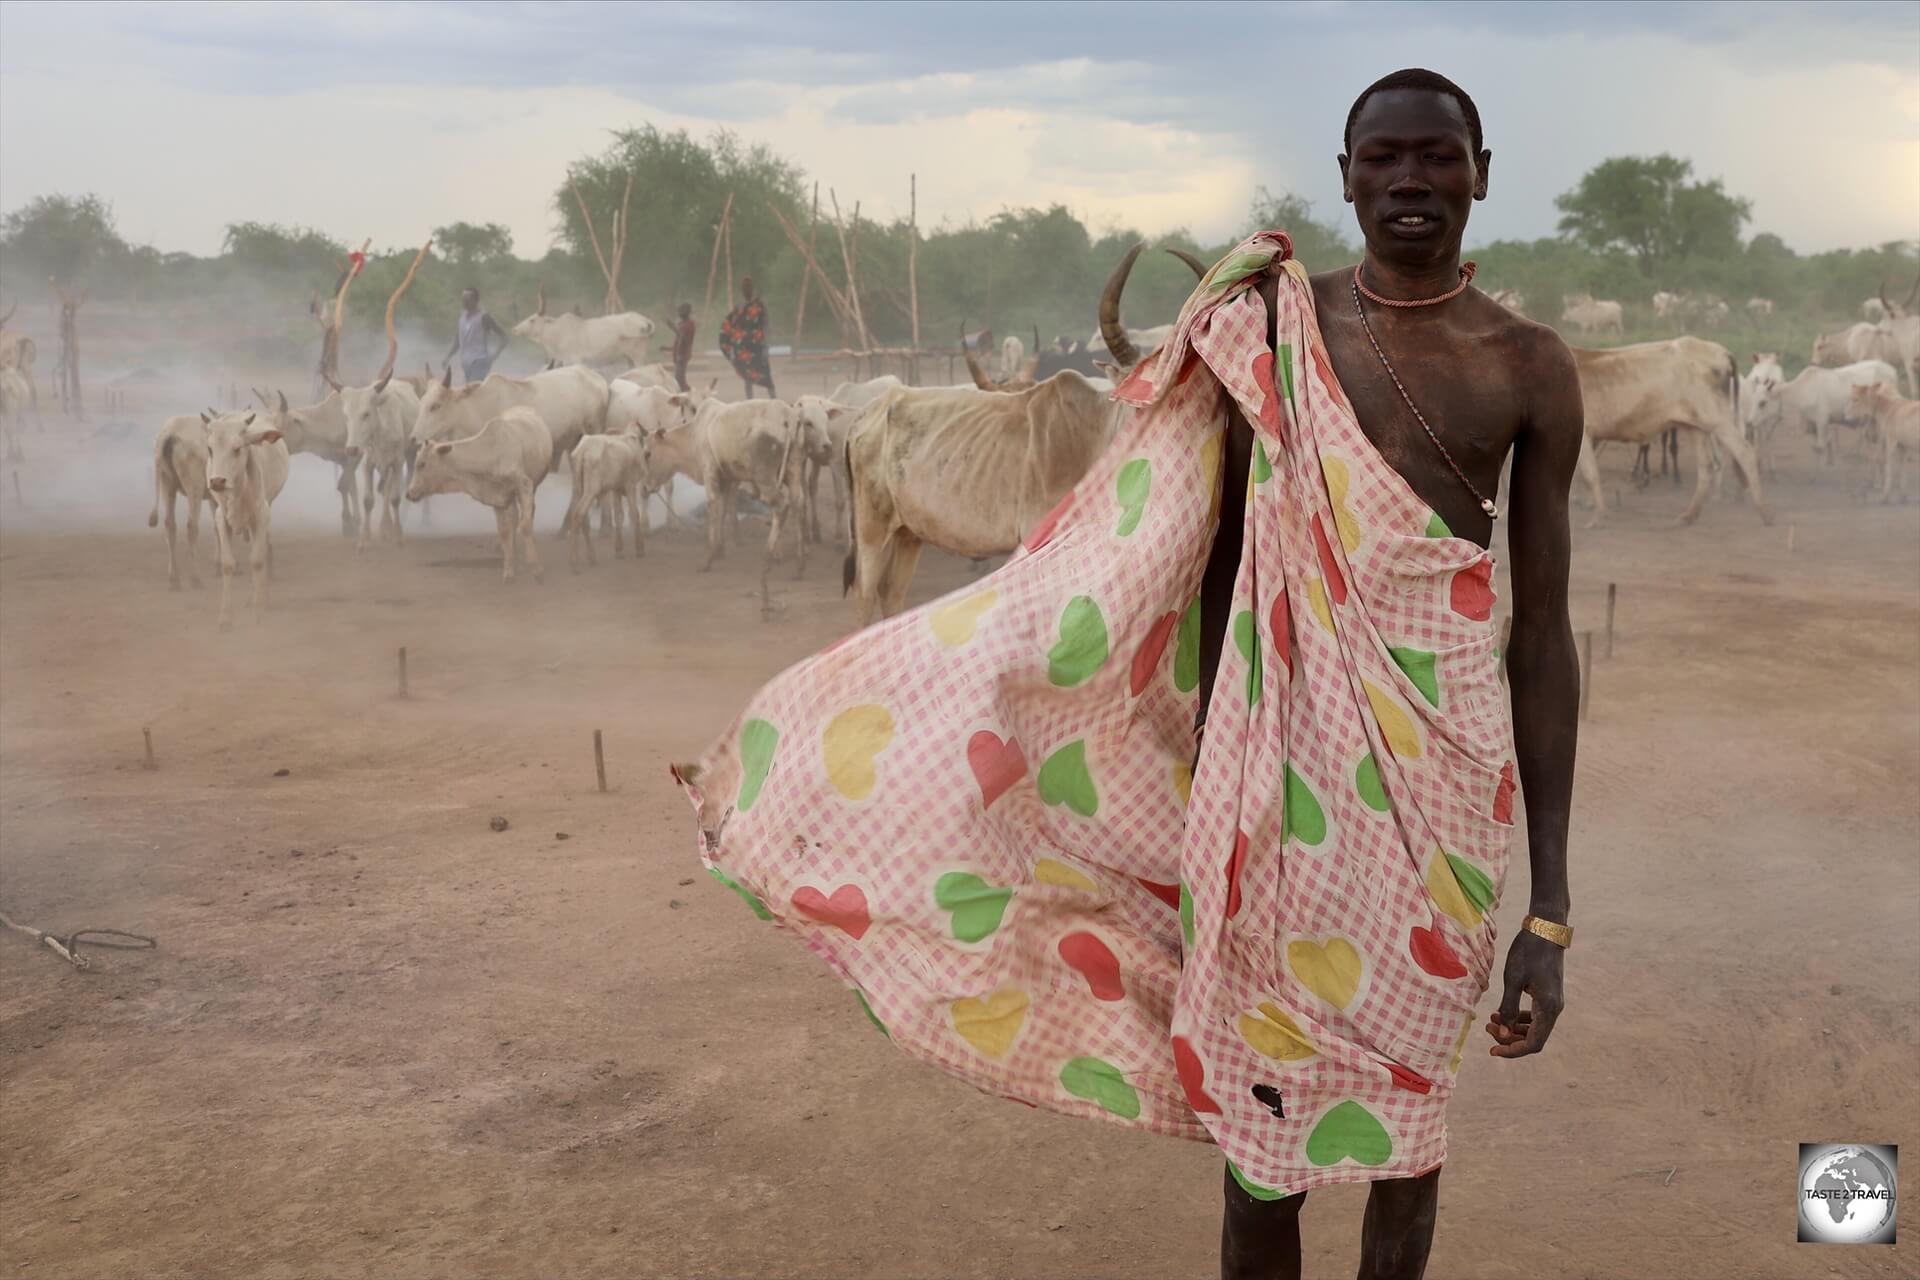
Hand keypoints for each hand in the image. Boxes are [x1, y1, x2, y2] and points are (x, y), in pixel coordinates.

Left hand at [1485, 930, 1563, 1057]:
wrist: (1545, 929)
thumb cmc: (1528, 951)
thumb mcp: (1513, 979)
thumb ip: (1508, 1008)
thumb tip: (1502, 1032)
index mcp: (1548, 1008)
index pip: (1533, 1044)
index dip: (1513, 1050)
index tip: (1492, 1051)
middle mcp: (1554, 1009)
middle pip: (1533, 1038)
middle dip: (1509, 1038)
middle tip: (1487, 1027)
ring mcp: (1553, 1002)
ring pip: (1534, 1028)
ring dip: (1513, 1028)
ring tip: (1490, 1019)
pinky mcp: (1549, 995)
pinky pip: (1535, 1016)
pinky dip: (1519, 1018)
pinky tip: (1502, 1011)